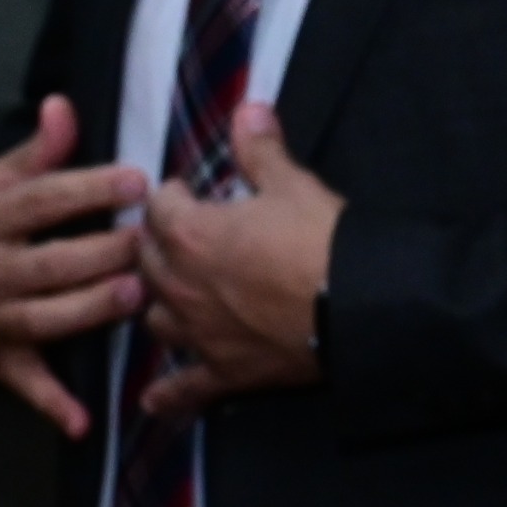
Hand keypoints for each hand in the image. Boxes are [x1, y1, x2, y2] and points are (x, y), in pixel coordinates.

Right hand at [0, 96, 148, 436]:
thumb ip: (33, 153)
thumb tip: (65, 106)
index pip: (42, 200)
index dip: (89, 189)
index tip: (138, 180)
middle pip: (53, 262)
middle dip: (105, 254)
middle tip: (154, 244)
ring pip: (47, 318)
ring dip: (90, 311)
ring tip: (135, 296)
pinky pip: (25, 384)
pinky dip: (53, 406)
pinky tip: (84, 422)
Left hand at [132, 105, 341, 419]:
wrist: (359, 305)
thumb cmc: (324, 240)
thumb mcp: (296, 185)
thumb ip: (262, 151)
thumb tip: (248, 107)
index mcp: (190, 235)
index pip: (158, 208)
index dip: (173, 197)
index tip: (188, 193)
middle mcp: (179, 286)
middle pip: (147, 262)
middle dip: (160, 246)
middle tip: (185, 238)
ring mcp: (197, 333)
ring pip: (154, 317)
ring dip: (161, 303)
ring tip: (178, 295)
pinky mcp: (224, 371)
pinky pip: (182, 387)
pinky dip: (168, 393)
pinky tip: (156, 399)